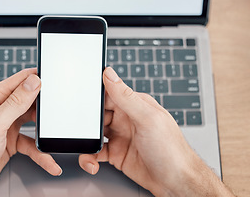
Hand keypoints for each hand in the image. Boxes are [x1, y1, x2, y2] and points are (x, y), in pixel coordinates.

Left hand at [0, 69, 61, 196]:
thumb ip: (16, 102)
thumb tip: (33, 81)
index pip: (20, 81)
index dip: (37, 80)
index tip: (54, 84)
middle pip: (29, 100)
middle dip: (43, 107)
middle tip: (55, 114)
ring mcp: (6, 125)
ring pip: (32, 122)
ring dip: (43, 131)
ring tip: (53, 136)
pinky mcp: (10, 140)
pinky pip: (31, 143)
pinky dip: (40, 152)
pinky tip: (48, 159)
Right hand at [79, 67, 233, 195]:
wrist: (176, 183)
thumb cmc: (171, 149)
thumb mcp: (147, 118)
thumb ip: (126, 96)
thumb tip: (110, 74)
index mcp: (135, 105)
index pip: (109, 94)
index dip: (94, 97)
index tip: (80, 99)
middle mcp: (126, 119)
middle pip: (99, 114)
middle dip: (87, 121)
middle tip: (81, 129)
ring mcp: (121, 136)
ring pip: (95, 133)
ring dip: (87, 140)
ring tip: (85, 147)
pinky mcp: (116, 153)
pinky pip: (96, 152)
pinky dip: (90, 157)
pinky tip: (92, 162)